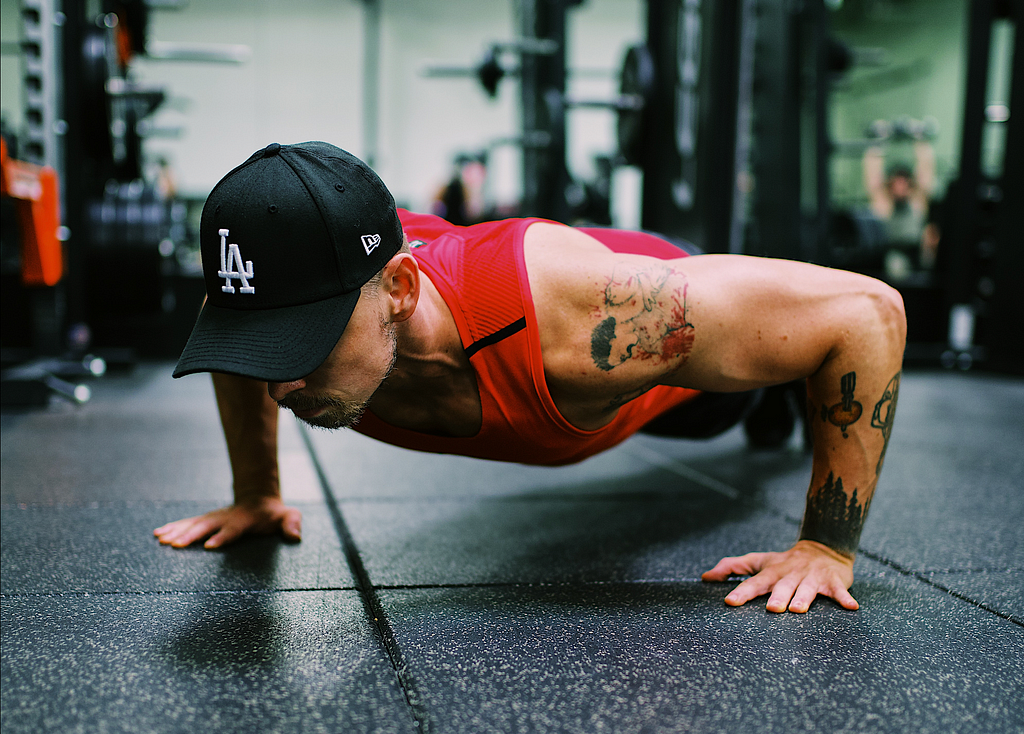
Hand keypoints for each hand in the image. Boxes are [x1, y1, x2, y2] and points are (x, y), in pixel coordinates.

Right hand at [153, 497, 301, 548]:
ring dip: (176, 531)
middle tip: (174, 545)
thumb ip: (292, 524)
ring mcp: (213, 518)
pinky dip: (172, 528)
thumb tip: (296, 536)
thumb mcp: (288, 516)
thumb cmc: (274, 514)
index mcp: (244, 520)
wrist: (259, 499)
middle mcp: (225, 518)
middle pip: (206, 527)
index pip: (233, 530)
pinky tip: (157, 534)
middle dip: (190, 536)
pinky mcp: (205, 520)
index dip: (222, 537)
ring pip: (192, 524)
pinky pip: (186, 524)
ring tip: (160, 539)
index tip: (209, 546)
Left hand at [701, 540, 856, 612]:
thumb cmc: (783, 562)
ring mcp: (812, 577)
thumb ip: (732, 568)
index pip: (754, 582)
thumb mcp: (758, 562)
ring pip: (807, 588)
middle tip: (772, 608)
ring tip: (798, 610)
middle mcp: (791, 574)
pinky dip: (844, 598)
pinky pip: (840, 591)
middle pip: (782, 586)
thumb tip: (705, 577)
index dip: (742, 591)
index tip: (730, 601)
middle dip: (777, 596)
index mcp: (772, 572)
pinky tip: (851, 607)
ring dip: (803, 598)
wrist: (822, 549)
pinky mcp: (833, 581)